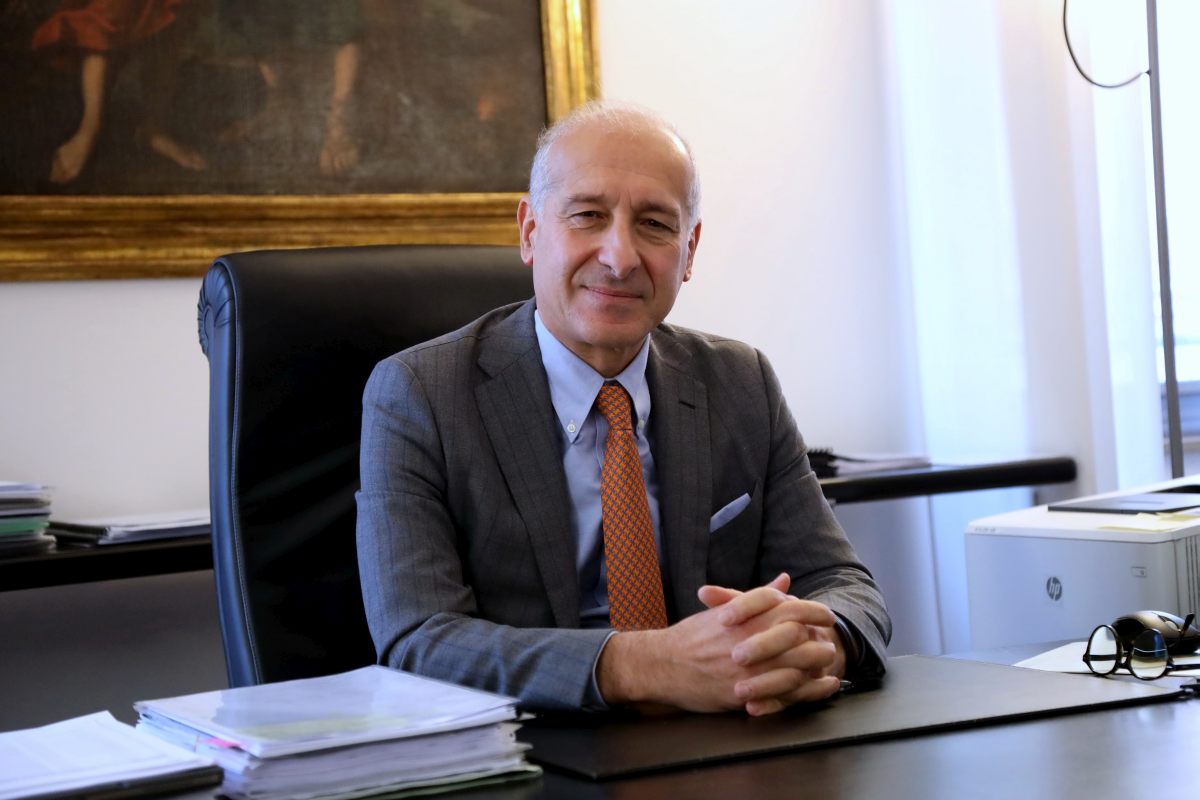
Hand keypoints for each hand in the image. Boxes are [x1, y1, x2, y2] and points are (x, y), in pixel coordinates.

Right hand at [596, 574, 842, 714]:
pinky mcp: (743, 693)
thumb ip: (757, 597)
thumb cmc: (691, 637)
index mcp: (741, 616)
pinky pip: (785, 693)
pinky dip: (810, 689)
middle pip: (796, 634)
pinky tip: (824, 684)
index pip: (786, 606)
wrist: (661, 665)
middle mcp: (745, 640)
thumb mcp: (722, 611)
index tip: (825, 614)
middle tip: (830, 636)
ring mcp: (745, 668)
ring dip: (817, 661)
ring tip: (828, 658)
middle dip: (819, 635)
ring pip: (795, 664)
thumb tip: (784, 581)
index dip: (812, 609)